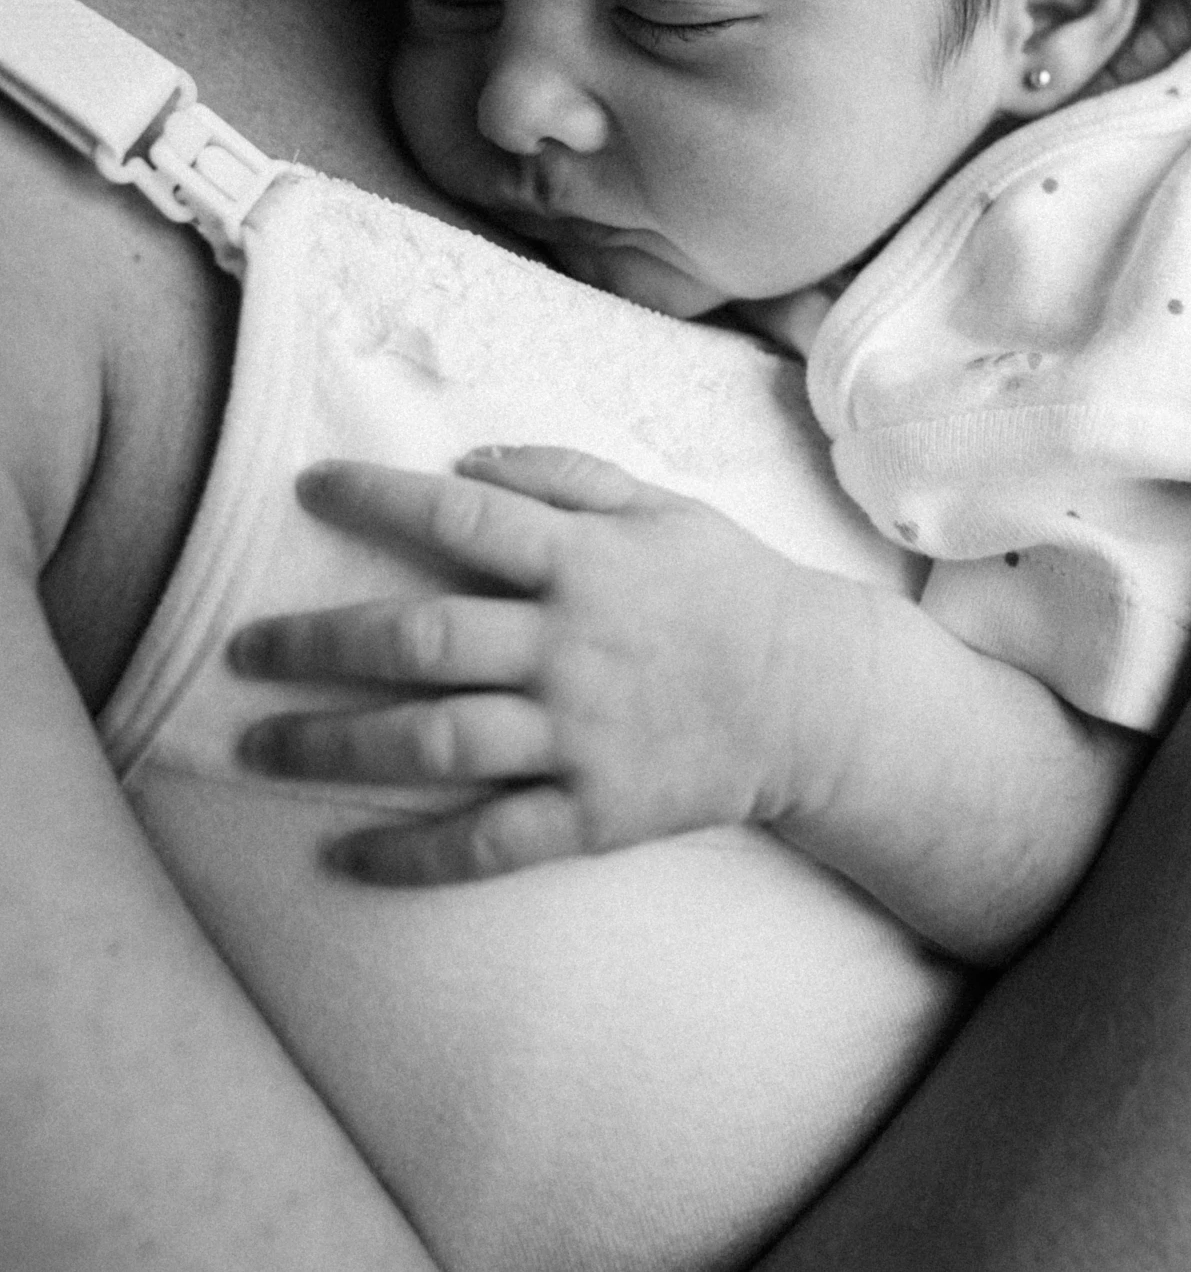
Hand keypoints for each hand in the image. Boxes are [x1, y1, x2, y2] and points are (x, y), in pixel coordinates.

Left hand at [229, 447, 829, 883]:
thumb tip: (465, 463)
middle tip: (243, 649)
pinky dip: (414, 854)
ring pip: (434, 742)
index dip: (377, 500)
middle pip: (420, 640)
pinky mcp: (593, 812)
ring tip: (258, 745)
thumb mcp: (660, 506)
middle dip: (318, 643)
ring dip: (336, 745)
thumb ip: (564, 476)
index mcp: (584, 562)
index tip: (307, 488)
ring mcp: (578, 736)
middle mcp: (568, 647)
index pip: (459, 520)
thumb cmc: (730, 588)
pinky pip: (489, 840)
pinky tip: (345, 858)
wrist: (816, 698)